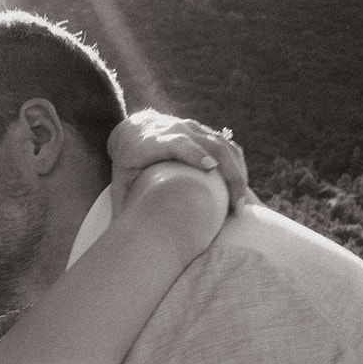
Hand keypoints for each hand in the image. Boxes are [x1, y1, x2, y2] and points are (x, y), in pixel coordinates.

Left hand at [108, 111, 248, 213]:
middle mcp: (176, 130)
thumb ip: (122, 203)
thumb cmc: (126, 161)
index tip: (210, 168)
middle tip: (236, 203)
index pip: (178, 143)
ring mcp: (192, 127)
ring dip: (237, 171)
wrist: (133, 129)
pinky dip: (238, 164)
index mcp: (153, 141)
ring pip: (223, 144)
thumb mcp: (120, 180)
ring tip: (242, 200)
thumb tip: (120, 235)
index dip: (194, 153)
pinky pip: (227, 144)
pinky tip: (242, 186)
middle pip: (208, 144)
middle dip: (228, 172)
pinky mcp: (204, 131)